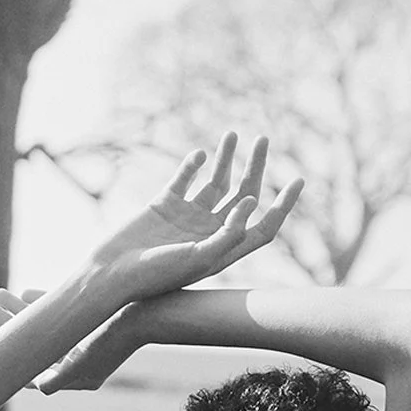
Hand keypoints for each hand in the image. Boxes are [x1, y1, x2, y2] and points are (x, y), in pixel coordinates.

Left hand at [0, 288, 142, 392]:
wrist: (156, 311)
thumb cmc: (121, 334)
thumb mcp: (88, 356)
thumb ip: (62, 374)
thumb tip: (38, 388)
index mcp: (77, 376)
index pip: (34, 371)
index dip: (9, 359)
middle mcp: (79, 363)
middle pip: (35, 347)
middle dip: (8, 325)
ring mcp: (85, 343)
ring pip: (45, 329)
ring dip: (20, 312)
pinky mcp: (93, 323)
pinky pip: (62, 316)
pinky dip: (43, 306)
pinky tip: (24, 294)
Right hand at [77, 132, 299, 309]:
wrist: (112, 273)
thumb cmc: (156, 275)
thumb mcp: (198, 258)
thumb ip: (228, 233)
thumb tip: (252, 200)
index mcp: (223, 250)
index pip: (262, 227)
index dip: (282, 206)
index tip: (298, 180)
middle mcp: (209, 232)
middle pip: (242, 196)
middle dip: (255, 168)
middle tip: (263, 140)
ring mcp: (187, 217)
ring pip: (215, 182)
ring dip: (225, 159)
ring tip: (232, 135)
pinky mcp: (164, 203)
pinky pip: (184, 179)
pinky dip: (192, 165)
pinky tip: (199, 155)